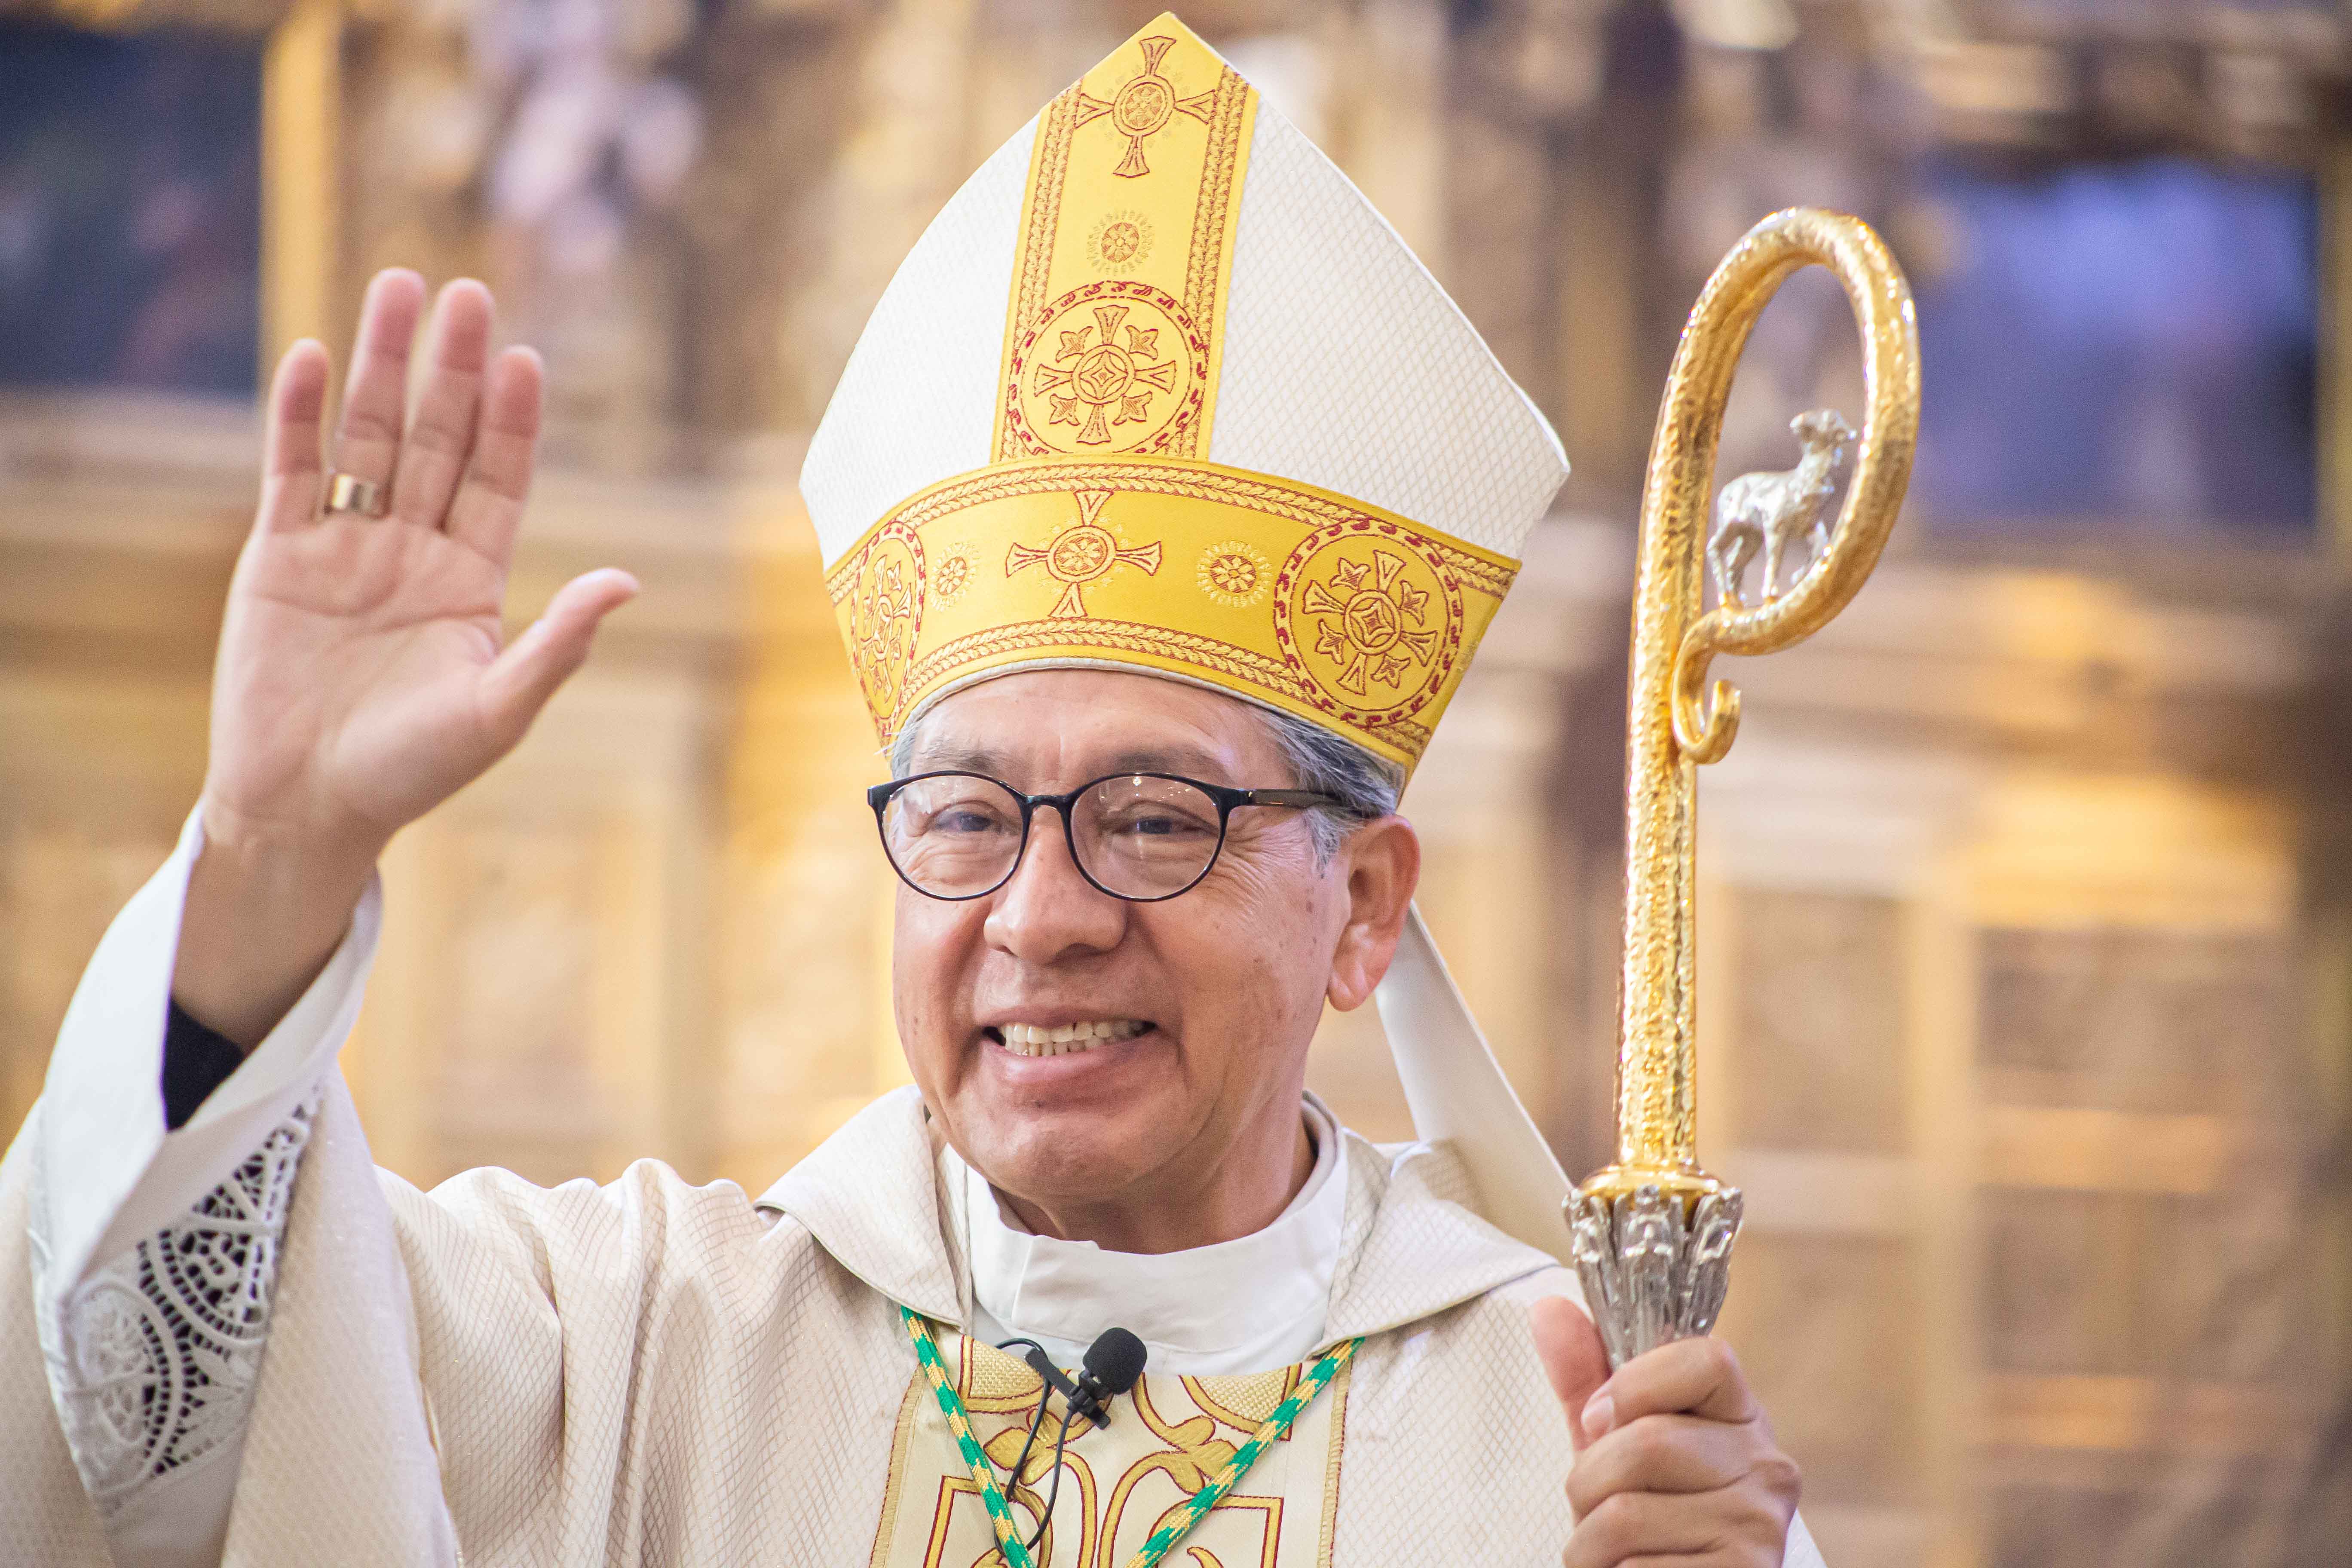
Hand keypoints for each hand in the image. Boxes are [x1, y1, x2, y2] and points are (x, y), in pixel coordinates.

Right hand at [174, 270, 637, 1044]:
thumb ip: (558, 644)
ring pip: (368, 437)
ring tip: (397, 289)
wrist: (308, 808)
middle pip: (437, 439)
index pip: (499, 480)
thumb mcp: (496, 711)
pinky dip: (302, 415)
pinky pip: (293, 471)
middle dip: (451, 368)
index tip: (525, 358)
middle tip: (466, 292)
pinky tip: (317, 357)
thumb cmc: (409, 772)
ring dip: (382, 365)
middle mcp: (412, 550)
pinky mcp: (280, 557)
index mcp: (471, 581)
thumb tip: (629, 582)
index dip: (511, 421)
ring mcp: (345, 547)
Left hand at [1532, 1298, 1799, 1567]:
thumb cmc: (1647, 1523)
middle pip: (1647, 1441)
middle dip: (1588, 1482)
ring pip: (1625, 1513)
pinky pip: (1636, 1566)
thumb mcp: (1612, 1445)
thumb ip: (1586, 1379)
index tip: (1600, 1420)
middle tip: (1596, 1508)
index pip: (1706, 1359)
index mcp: (1742, 1421)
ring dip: (1589, 1541)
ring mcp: (1757, 1528)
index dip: (1635, 1384)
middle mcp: (1766, 1470)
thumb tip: (1549, 1307)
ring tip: (1610, 1551)